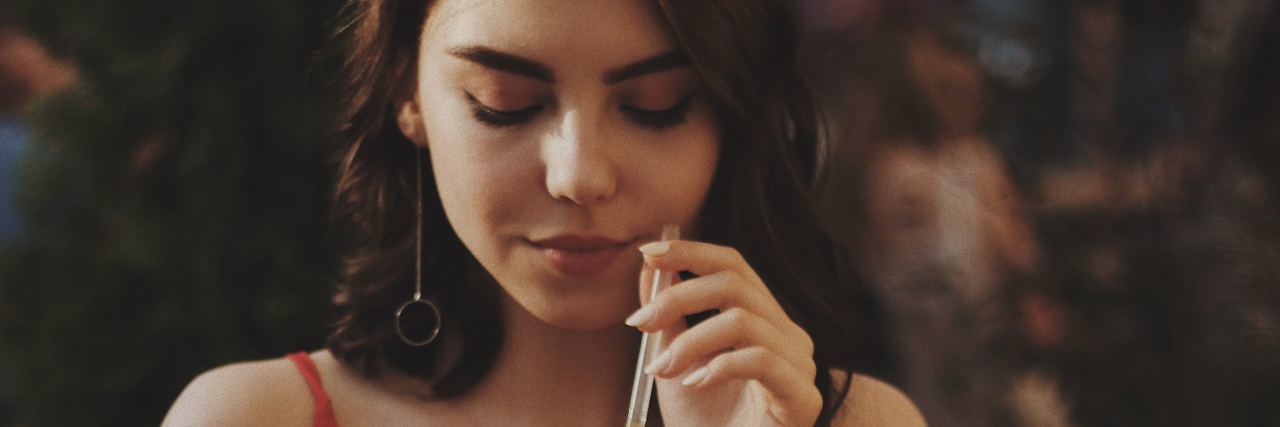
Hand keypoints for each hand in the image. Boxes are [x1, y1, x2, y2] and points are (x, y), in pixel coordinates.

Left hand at [625, 239, 821, 426]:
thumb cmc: (707, 424)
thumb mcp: (675, 360)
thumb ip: (668, 315)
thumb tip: (651, 264)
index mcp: (763, 319)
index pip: (733, 266)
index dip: (692, 251)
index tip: (648, 253)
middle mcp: (788, 334)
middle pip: (737, 283)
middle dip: (679, 294)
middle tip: (639, 322)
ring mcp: (799, 365)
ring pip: (743, 321)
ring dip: (690, 339)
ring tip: (663, 370)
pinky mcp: (802, 397)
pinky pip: (760, 360)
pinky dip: (718, 366)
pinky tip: (695, 384)